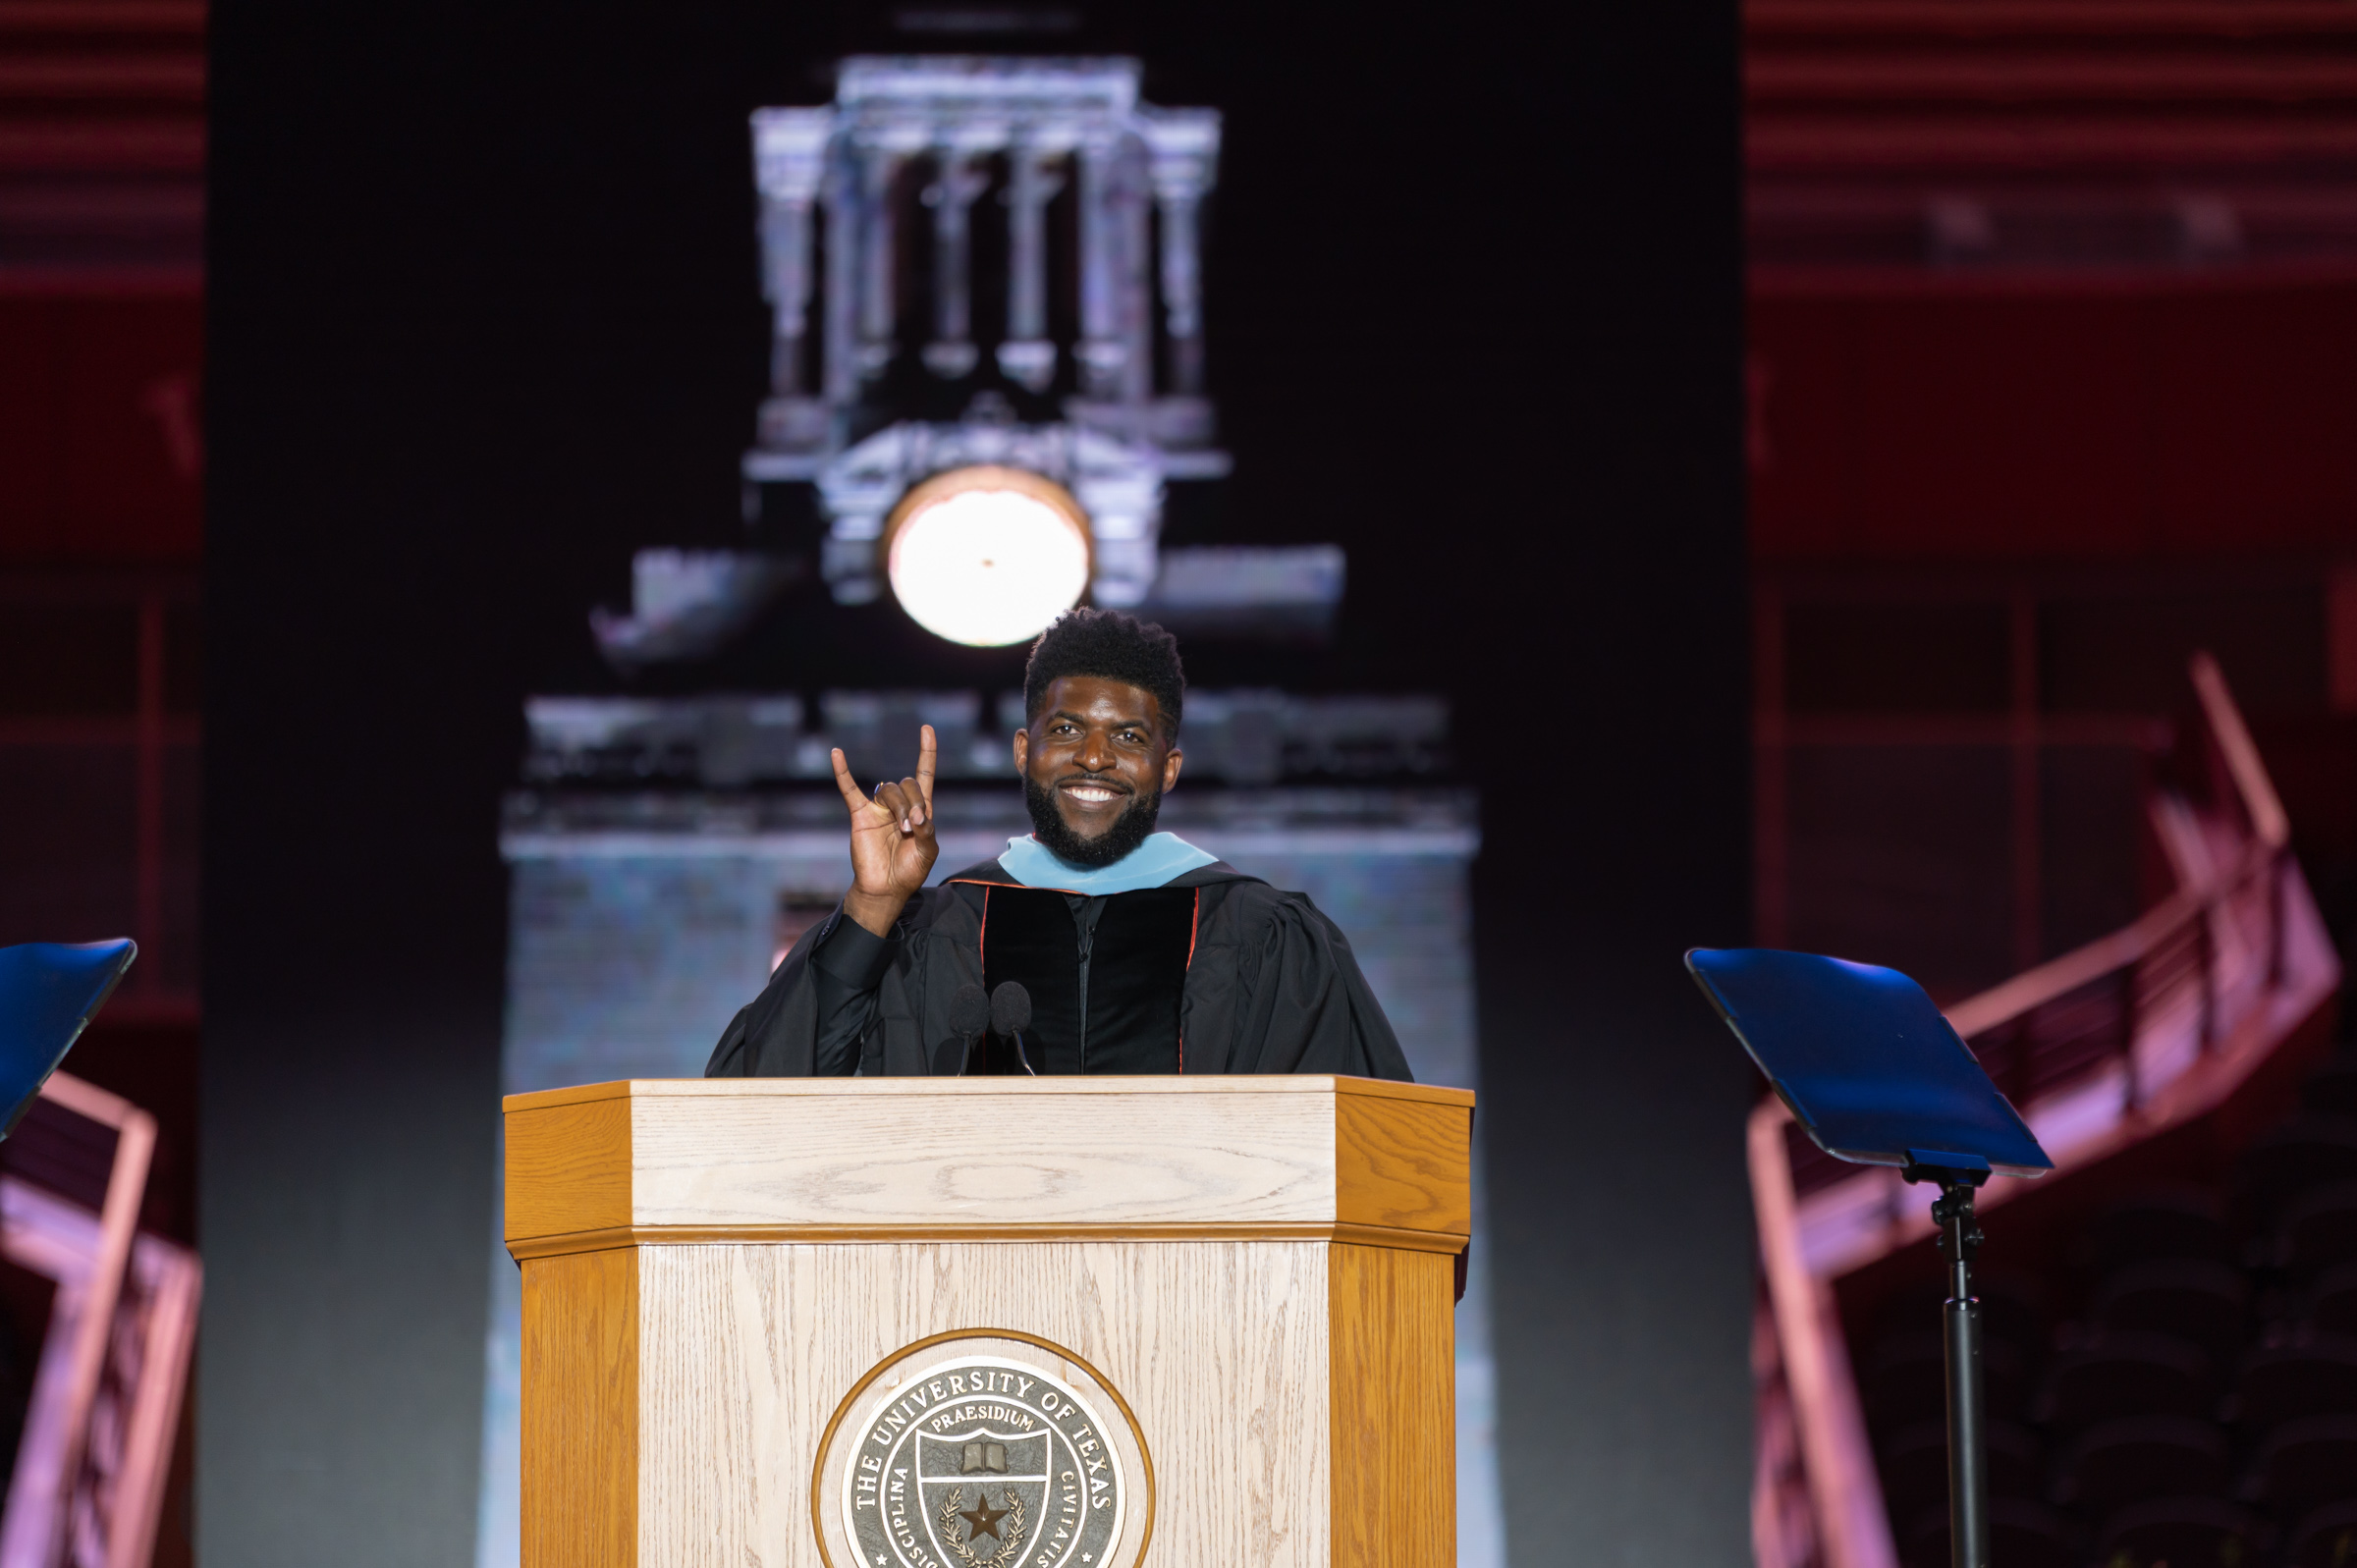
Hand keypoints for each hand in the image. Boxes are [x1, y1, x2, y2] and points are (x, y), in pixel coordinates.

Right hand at [834, 725, 938, 936]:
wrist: (885, 888)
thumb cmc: (909, 871)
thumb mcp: (928, 852)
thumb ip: (927, 831)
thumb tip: (917, 815)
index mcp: (920, 810)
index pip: (924, 774)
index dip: (926, 752)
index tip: (926, 729)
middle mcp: (899, 805)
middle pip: (907, 785)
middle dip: (914, 803)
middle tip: (913, 827)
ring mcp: (878, 808)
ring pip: (889, 789)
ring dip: (899, 807)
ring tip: (902, 830)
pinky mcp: (860, 815)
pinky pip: (849, 789)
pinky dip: (842, 771)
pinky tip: (836, 753)